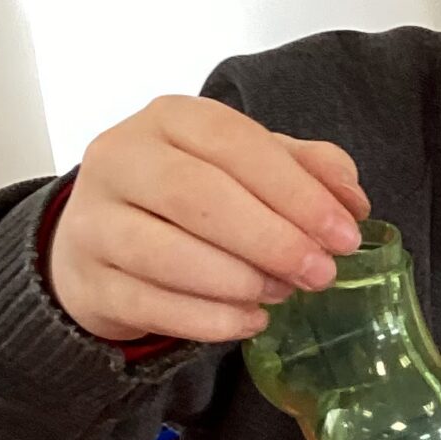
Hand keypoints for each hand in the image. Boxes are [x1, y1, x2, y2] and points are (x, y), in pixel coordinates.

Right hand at [47, 95, 369, 344]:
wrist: (103, 241)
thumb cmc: (187, 199)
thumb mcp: (245, 168)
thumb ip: (303, 170)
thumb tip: (351, 200)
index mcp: (168, 119)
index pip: (233, 144)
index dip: (295, 191)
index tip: (345, 234)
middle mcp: (120, 160)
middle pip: (196, 196)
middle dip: (270, 239)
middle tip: (320, 272)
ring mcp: (94, 222)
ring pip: (165, 254)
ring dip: (238, 280)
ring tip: (283, 294)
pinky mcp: (89, 283)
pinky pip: (150, 305)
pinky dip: (209, 320)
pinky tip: (250, 320)